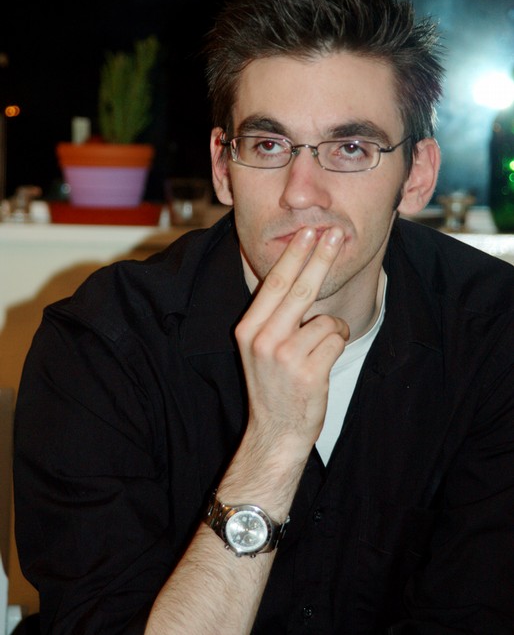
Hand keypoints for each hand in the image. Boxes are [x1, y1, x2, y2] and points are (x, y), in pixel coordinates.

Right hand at [235, 226, 349, 460]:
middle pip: (299, 288)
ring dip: (332, 329)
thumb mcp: (259, 346)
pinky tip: (324, 361)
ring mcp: (285, 357)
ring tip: (319, 349)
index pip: (275, 283)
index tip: (308, 232)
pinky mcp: (309, 372)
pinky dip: (337, 345)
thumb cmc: (273, 384)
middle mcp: (263, 339)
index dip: (295, 254)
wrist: (275, 432)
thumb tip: (299, 273)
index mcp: (248, 328)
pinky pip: (336, 339)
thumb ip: (273, 315)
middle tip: (336, 233)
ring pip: (325, 319)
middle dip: (321, 256)